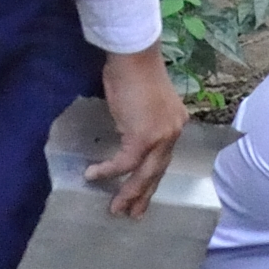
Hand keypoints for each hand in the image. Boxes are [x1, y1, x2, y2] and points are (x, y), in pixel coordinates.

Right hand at [91, 46, 189, 214]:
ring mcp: (161, 135)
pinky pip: (125, 163)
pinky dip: (109, 171)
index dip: (152, 175)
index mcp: (175, 122)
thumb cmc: (131, 70)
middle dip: (144, 193)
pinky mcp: (143, 136)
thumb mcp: (139, 101)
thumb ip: (138, 119)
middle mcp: (173, 131)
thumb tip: (125, 129)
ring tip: (116, 208)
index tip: (143, 190)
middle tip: (134, 213)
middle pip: (158, 170)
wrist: (133, 55)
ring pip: (145, 173)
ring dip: (129, 192)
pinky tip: (93, 176)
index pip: (163, 156)